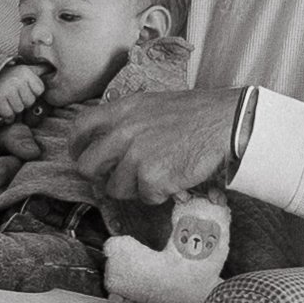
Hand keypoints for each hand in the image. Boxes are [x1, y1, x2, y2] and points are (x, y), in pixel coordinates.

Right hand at [0, 58, 47, 121]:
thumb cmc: (12, 77)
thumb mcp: (26, 70)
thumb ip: (40, 70)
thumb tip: (53, 68)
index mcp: (26, 71)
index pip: (39, 90)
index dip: (32, 92)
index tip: (25, 87)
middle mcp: (17, 79)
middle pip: (30, 102)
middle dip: (23, 101)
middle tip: (16, 94)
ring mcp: (7, 89)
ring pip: (19, 109)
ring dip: (15, 108)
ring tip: (9, 100)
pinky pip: (9, 114)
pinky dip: (7, 115)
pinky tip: (5, 107)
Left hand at [62, 86, 240, 206]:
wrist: (226, 124)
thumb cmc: (197, 114)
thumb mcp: (154, 105)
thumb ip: (128, 121)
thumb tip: (111, 143)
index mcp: (123, 109)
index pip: (80, 127)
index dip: (77, 146)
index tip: (81, 155)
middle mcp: (123, 132)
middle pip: (88, 166)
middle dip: (100, 176)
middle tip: (118, 177)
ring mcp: (135, 156)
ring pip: (115, 188)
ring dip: (134, 187)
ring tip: (159, 174)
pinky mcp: (151, 179)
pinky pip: (144, 197)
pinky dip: (158, 194)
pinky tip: (174, 179)